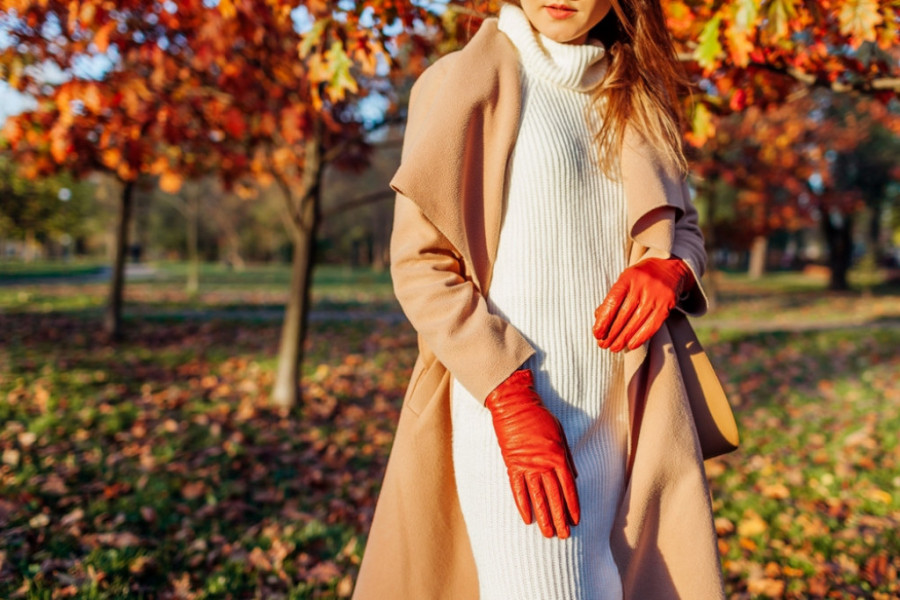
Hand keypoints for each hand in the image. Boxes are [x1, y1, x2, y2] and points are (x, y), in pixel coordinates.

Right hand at [485, 369, 579, 538]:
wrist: (515, 407)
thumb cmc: (540, 417)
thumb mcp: (560, 434)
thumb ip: (567, 458)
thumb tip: (573, 477)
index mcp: (558, 457)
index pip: (568, 488)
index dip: (572, 506)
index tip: (576, 521)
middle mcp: (544, 465)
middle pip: (554, 498)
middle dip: (560, 518)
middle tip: (564, 536)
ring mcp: (527, 467)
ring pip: (537, 498)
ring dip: (544, 517)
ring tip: (548, 534)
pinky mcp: (512, 466)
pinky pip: (518, 490)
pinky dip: (523, 505)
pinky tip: (527, 519)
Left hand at [592, 257, 694, 351]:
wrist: (669, 267)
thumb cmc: (640, 277)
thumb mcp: (625, 280)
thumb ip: (613, 298)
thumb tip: (598, 319)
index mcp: (628, 277)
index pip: (613, 301)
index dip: (604, 319)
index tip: (597, 333)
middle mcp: (643, 285)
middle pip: (624, 314)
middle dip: (612, 332)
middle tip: (603, 345)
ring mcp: (657, 295)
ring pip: (637, 321)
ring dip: (624, 338)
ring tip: (614, 348)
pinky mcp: (668, 304)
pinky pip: (653, 324)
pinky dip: (641, 337)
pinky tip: (631, 345)